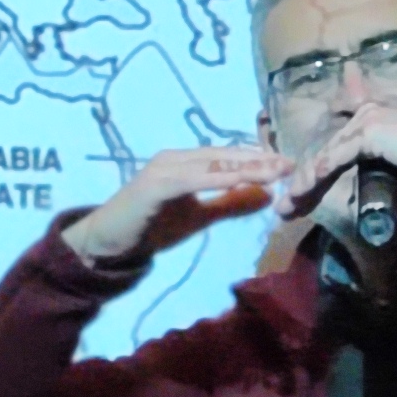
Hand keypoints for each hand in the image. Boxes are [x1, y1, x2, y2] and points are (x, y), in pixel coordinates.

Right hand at [60, 143, 289, 266]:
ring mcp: (164, 168)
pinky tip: (239, 180)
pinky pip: (192, 179)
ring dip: (243, 166)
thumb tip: (265, 194)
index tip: (287, 165)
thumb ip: (228, 204)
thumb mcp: (198, 216)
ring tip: (273, 171)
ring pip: (211, 164)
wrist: (108, 242)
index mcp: (184, 162)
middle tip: (289, 164)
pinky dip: (217, 178)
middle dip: (257, 160)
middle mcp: (175, 158)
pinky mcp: (154, 185)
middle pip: (223, 155)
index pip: (227, 156)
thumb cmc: (150, 228)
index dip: (257, 159)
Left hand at [271, 100, 396, 226]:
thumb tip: (355, 199)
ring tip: (289, 207)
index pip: (333, 152)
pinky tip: (303, 190)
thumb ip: (373, 181)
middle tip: (286, 210)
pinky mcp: (371, 130)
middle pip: (324, 154)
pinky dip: (319, 174)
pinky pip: (337, 156)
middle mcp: (364, 116)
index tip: (298, 203)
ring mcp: (367, 120)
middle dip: (302, 184)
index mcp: (370, 123)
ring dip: (304, 184)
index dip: (313, 179)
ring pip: (326, 156)